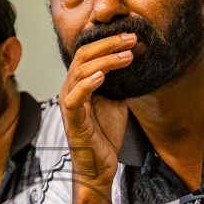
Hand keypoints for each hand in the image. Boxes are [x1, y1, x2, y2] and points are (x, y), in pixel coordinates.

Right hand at [60, 33, 134, 188]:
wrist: (99, 166)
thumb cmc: (104, 135)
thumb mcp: (117, 102)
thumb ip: (120, 83)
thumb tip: (133, 63)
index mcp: (80, 83)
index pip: (89, 53)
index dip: (109, 42)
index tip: (131, 37)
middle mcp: (71, 89)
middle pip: (83, 56)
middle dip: (108, 44)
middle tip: (131, 39)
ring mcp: (69, 103)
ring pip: (80, 71)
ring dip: (105, 60)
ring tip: (126, 56)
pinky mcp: (72, 119)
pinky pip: (75, 97)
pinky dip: (87, 84)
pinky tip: (102, 76)